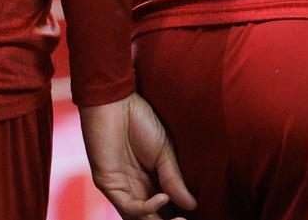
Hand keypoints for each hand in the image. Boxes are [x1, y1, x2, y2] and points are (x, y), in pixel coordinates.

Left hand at [79, 94, 195, 217]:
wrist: (116, 100)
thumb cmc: (139, 119)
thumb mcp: (165, 152)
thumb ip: (174, 180)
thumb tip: (192, 205)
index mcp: (150, 181)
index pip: (165, 209)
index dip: (180, 214)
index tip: (199, 214)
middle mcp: (136, 189)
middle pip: (153, 218)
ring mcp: (122, 189)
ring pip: (140, 219)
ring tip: (181, 219)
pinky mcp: (108, 185)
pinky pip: (128, 207)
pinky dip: (147, 208)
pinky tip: (163, 197)